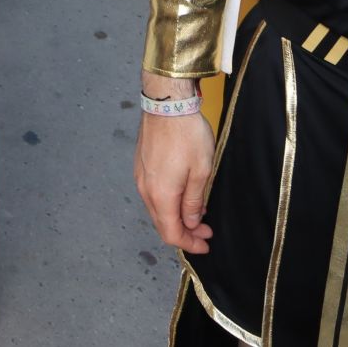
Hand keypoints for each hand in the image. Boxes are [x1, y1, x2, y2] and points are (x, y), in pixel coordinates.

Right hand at [135, 84, 215, 253]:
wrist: (167, 102)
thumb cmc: (188, 135)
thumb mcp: (201, 171)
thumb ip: (194, 201)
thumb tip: (190, 222)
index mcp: (161, 195)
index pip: (171, 232)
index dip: (189, 243)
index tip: (206, 245)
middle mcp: (146, 190)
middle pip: (162, 223)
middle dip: (185, 232)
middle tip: (207, 232)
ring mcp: (141, 176)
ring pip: (157, 208)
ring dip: (177, 216)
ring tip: (199, 213)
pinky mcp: (141, 165)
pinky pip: (154, 193)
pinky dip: (169, 202)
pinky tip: (184, 195)